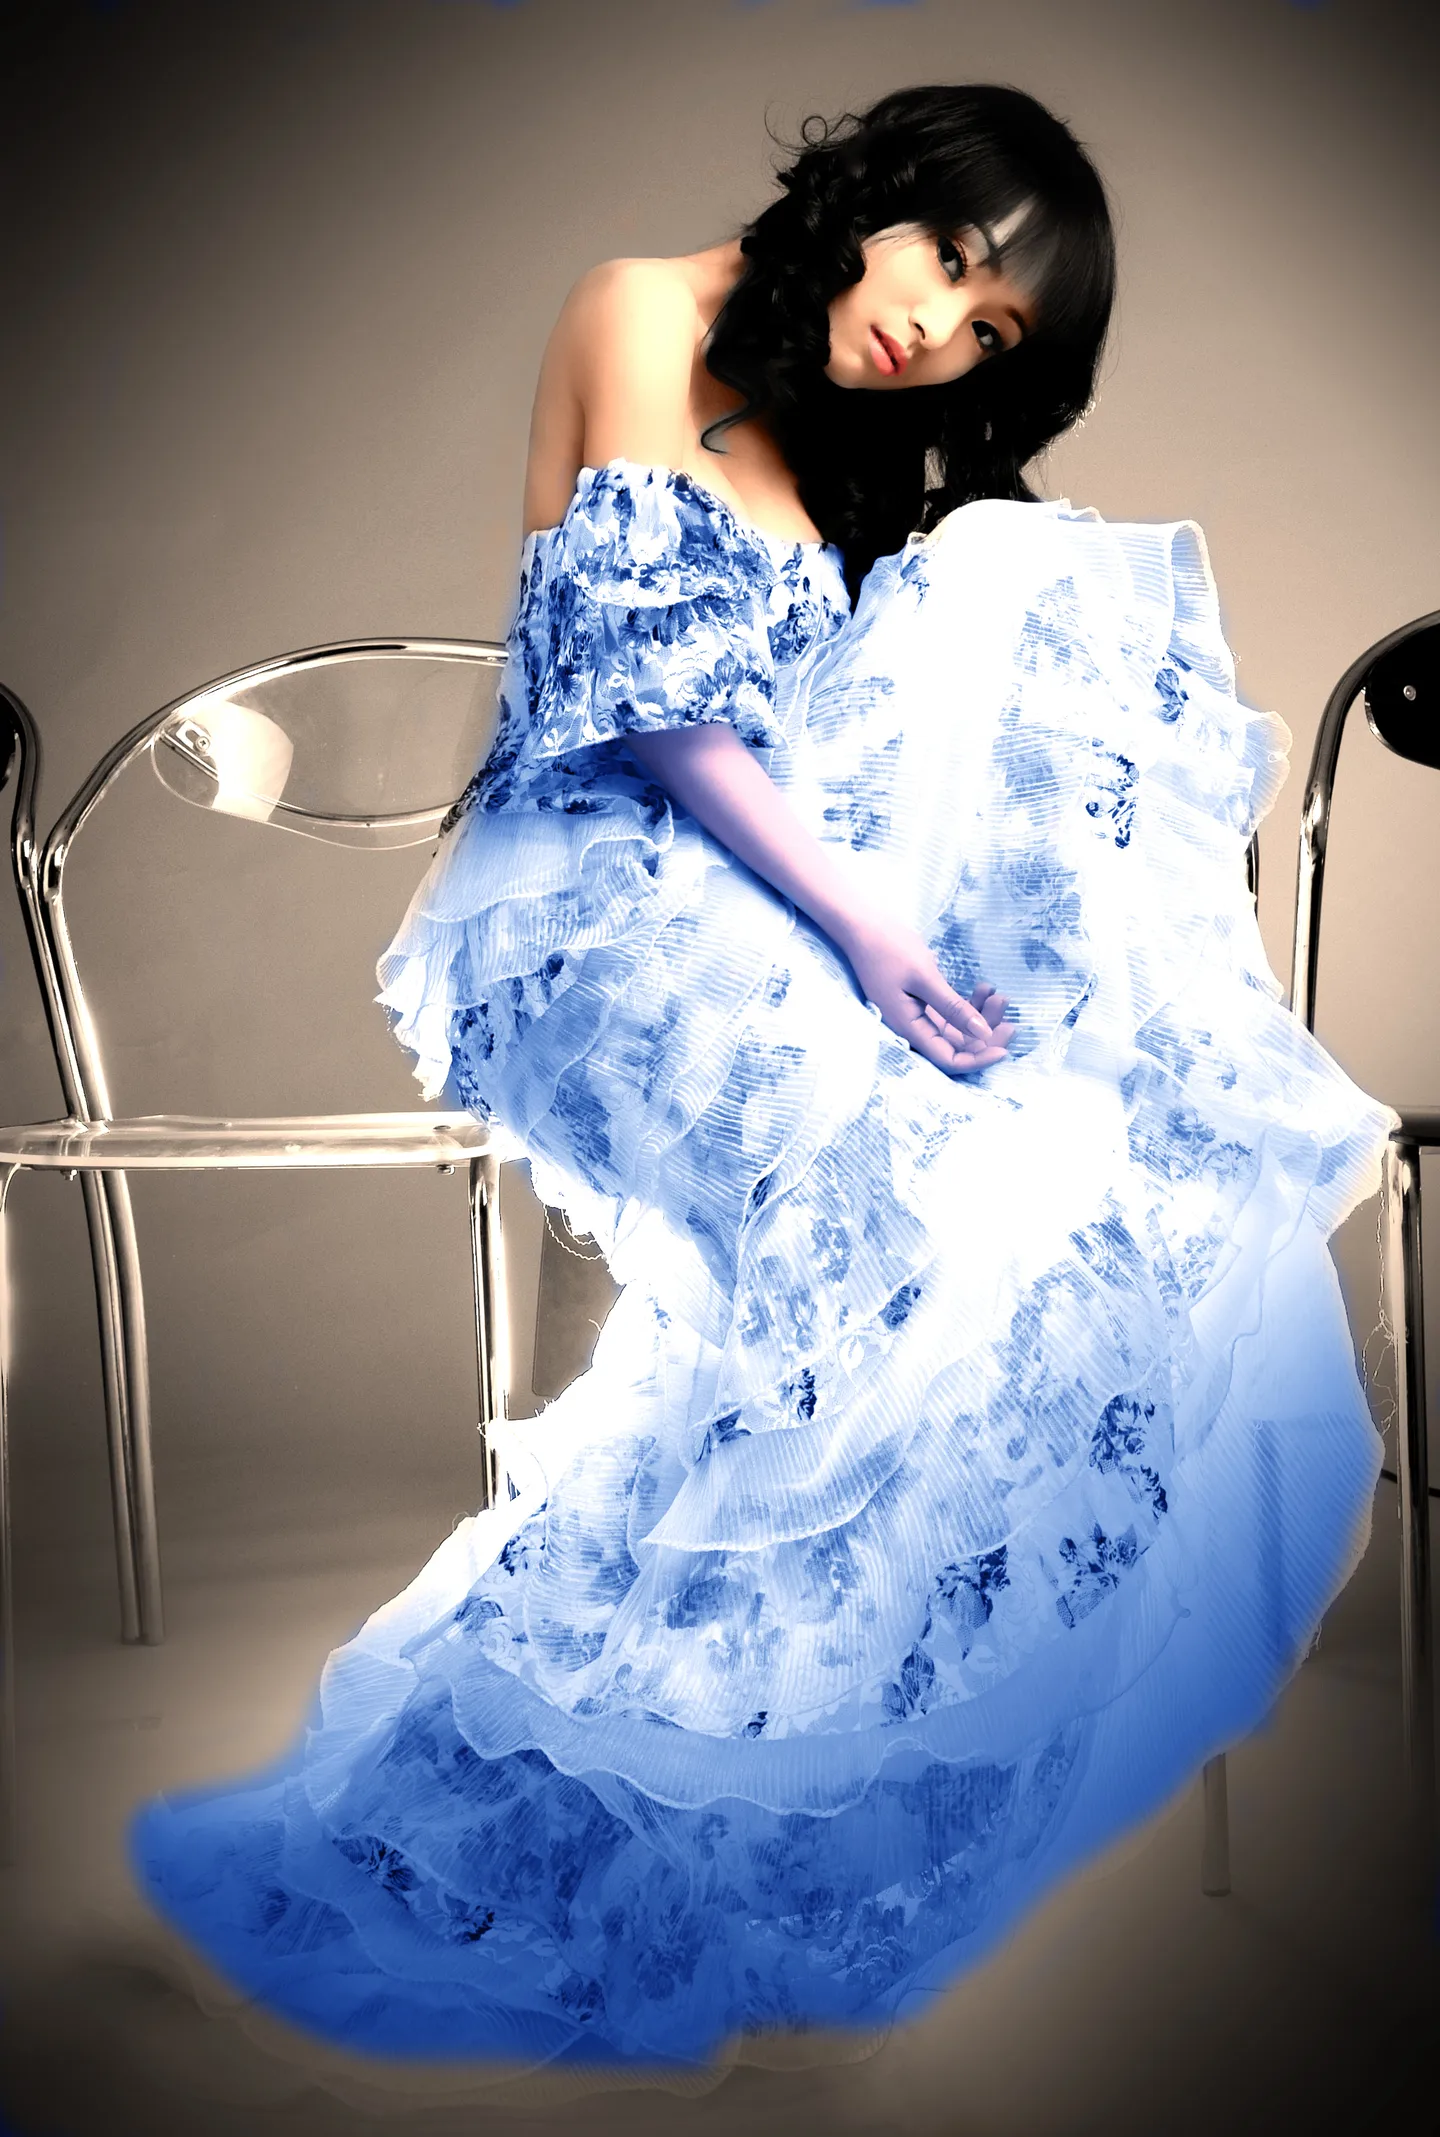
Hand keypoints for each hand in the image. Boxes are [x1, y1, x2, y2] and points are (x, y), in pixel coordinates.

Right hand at [838, 917, 1014, 1075]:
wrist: (862, 925)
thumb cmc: (888, 948)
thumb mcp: (925, 977)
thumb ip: (953, 1008)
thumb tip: (983, 1034)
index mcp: (909, 1028)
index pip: (948, 1059)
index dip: (977, 1059)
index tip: (1004, 1047)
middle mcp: (913, 1027)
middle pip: (955, 1046)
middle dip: (985, 1036)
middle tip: (1010, 1018)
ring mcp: (917, 1015)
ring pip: (957, 1029)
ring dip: (980, 1017)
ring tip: (998, 996)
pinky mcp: (922, 1001)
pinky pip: (951, 1013)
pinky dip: (969, 1005)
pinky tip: (984, 988)